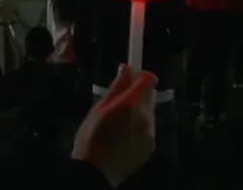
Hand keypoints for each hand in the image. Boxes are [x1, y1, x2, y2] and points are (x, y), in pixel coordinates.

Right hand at [71, 64, 156, 187]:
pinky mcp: (151, 147)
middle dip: (137, 96)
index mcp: (132, 106)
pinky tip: (124, 135)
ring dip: (139, 111)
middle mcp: (147, 118)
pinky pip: (148, 128)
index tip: (130, 78)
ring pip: (149, 113)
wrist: (94, 174)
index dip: (140, 77)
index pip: (148, 81)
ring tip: (119, 122)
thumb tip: (126, 67)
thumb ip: (116, 88)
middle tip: (119, 103)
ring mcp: (151, 134)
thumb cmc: (91, 137)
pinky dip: (139, 127)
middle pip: (149, 97)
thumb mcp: (98, 109)